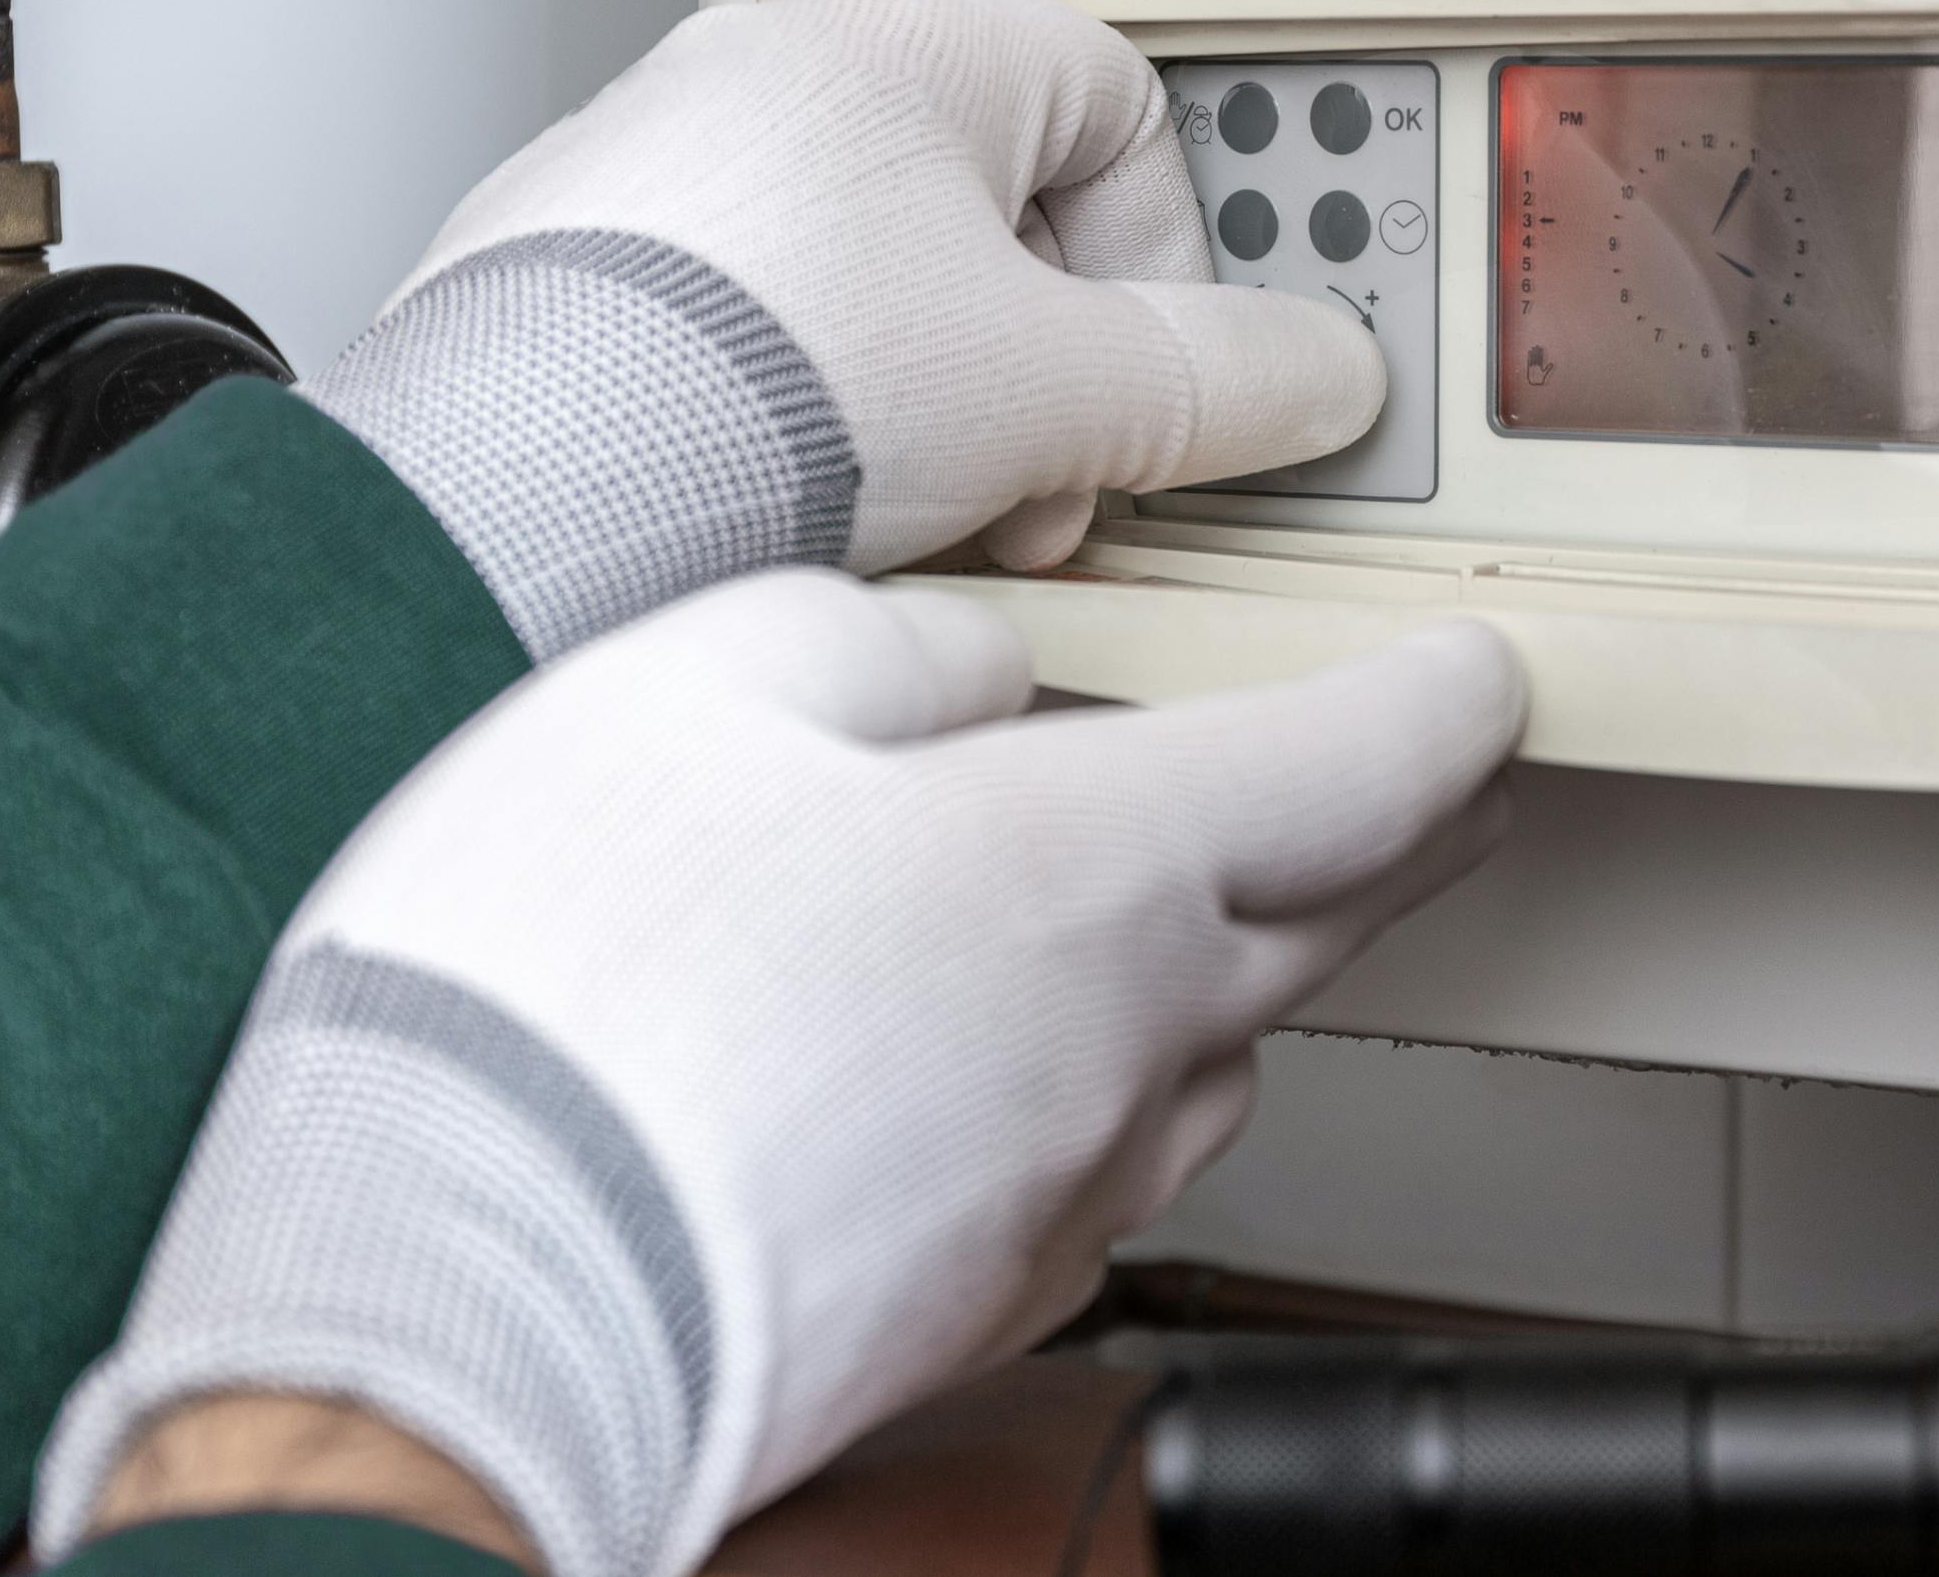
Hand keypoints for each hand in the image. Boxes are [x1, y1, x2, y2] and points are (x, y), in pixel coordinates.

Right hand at [36, 572, 1521, 1576]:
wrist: (449, 1294)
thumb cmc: (552, 987)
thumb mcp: (704, 682)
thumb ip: (884, 640)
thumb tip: (978, 663)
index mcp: (1080, 866)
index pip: (1350, 770)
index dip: (1439, 706)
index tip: (1489, 678)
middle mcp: (1114, 1046)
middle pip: (1326, 919)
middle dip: (1405, 831)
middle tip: (1448, 783)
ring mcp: (1053, 1192)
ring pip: (1218, 1048)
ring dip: (1253, 954)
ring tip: (1236, 890)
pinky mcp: (972, 1300)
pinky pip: (1104, 1156)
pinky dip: (1112, 1070)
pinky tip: (1026, 1046)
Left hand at [302, 0, 1381, 656]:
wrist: (512, 491)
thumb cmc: (752, 390)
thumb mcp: (1053, 392)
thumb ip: (1215, 378)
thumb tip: (1311, 375)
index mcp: (902, 45)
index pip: (1123, 108)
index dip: (1171, 267)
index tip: (1154, 389)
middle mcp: (766, 76)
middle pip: (997, 210)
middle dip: (1046, 366)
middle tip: (1040, 478)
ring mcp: (659, 171)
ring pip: (872, 284)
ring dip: (930, 404)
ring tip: (908, 512)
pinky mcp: (577, 275)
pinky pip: (748, 334)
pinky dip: (799, 417)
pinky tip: (788, 509)